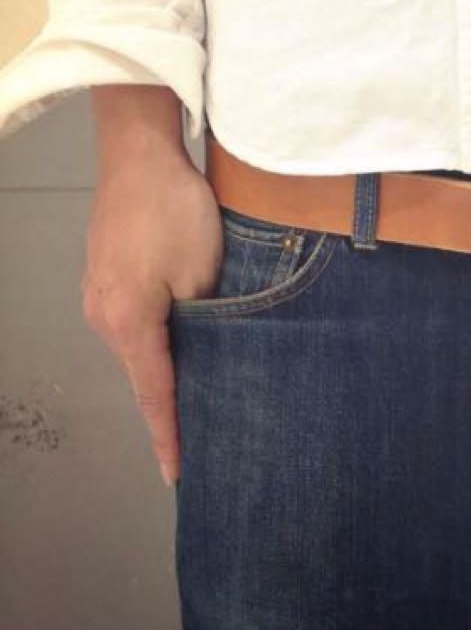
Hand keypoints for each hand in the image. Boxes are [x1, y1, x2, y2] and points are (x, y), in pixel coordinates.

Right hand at [80, 138, 222, 486]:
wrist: (139, 155)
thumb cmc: (175, 210)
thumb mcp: (203, 271)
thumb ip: (206, 320)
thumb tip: (211, 349)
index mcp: (130, 323)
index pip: (154, 394)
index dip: (169, 435)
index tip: (179, 474)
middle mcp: (105, 317)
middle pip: (143, 375)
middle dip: (170, 408)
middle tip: (203, 440)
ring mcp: (99, 296)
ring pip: (139, 348)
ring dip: (166, 370)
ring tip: (198, 397)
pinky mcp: (106, 276)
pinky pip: (134, 323)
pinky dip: (157, 341)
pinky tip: (180, 344)